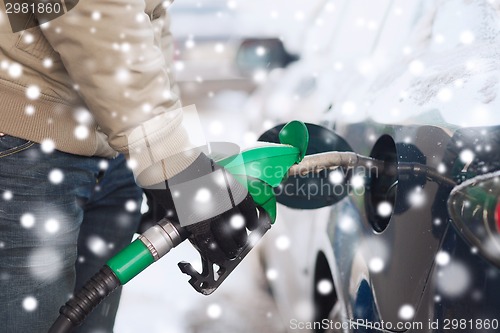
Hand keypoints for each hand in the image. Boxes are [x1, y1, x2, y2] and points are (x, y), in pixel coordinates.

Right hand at [145, 153, 259, 263]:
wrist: (169, 163)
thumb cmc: (188, 164)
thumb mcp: (214, 171)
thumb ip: (222, 187)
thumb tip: (228, 203)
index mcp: (232, 187)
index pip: (249, 209)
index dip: (252, 221)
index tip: (251, 226)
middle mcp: (225, 202)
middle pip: (239, 226)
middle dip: (241, 238)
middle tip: (240, 243)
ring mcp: (211, 214)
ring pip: (227, 239)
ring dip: (231, 249)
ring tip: (231, 253)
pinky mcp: (195, 224)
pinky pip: (208, 244)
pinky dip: (215, 254)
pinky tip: (219, 258)